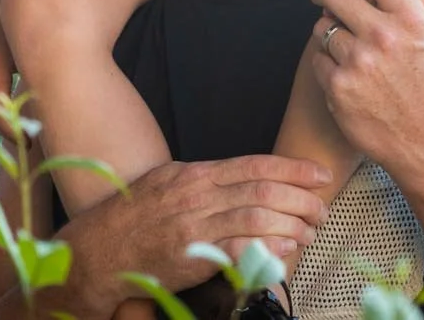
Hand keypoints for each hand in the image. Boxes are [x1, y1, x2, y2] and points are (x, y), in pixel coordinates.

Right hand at [63, 157, 330, 314]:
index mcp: (195, 174)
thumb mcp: (169, 185)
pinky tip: (286, 250)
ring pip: (258, 216)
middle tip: (323, 208)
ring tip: (311, 232)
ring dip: (293, 225)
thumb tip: (247, 182)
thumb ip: (207, 182)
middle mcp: (197, 195)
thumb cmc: (135, 217)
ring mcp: (194, 226)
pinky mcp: (192, 257)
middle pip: (263, 190)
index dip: (292, 169)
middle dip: (302, 199)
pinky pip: (238, 250)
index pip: (254, 164)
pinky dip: (267, 248)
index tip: (319, 175)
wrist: (100, 251)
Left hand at [308, 0, 423, 172]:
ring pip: (322, 28)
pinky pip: (318, 59)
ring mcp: (359, 61)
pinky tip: (346, 76)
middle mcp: (384, 35)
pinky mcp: (339, 86)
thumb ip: (398, 6)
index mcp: (410, 18)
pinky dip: (327, 64)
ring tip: (347, 49)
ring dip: (328, 34)